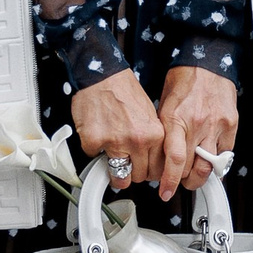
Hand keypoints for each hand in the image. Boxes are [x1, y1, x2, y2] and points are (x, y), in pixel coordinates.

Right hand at [69, 72, 165, 189]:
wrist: (102, 75)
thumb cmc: (123, 90)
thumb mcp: (149, 114)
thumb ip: (151, 138)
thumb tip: (151, 158)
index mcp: (154, 134)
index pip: (158, 169)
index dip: (150, 171)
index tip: (145, 170)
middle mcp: (137, 141)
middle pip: (139, 176)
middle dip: (132, 173)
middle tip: (126, 164)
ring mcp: (114, 143)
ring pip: (118, 176)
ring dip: (114, 171)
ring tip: (112, 159)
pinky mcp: (94, 142)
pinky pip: (94, 158)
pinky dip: (95, 150)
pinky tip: (98, 135)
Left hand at [157, 66, 240, 203]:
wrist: (206, 64)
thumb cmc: (183, 81)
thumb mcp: (163, 106)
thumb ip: (164, 133)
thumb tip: (160, 157)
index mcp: (175, 119)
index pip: (174, 159)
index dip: (169, 181)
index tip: (165, 192)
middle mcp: (196, 124)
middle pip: (192, 167)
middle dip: (183, 180)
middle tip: (179, 181)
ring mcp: (216, 125)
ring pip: (210, 165)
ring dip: (201, 176)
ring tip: (194, 176)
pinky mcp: (231, 124)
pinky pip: (226, 154)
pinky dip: (218, 164)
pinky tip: (212, 163)